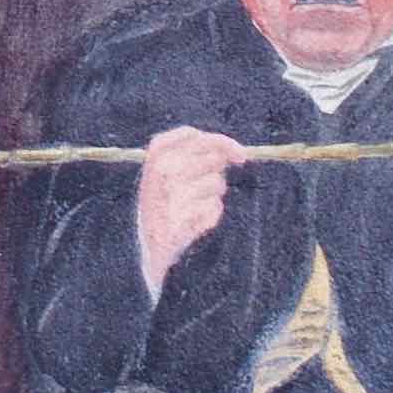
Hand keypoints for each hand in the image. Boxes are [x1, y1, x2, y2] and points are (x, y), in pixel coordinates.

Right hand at [131, 126, 246, 291]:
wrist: (152, 255)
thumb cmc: (165, 211)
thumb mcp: (167, 178)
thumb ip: (192, 159)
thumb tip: (232, 152)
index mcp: (154, 159)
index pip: (190, 136)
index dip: (219, 141)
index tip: (240, 154)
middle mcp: (160, 173)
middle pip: (211, 158)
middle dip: (218, 172)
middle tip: (209, 188)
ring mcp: (171, 196)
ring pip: (216, 183)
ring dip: (213, 197)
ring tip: (192, 211)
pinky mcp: (182, 219)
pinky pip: (214, 209)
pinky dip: (210, 217)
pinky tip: (194, 226)